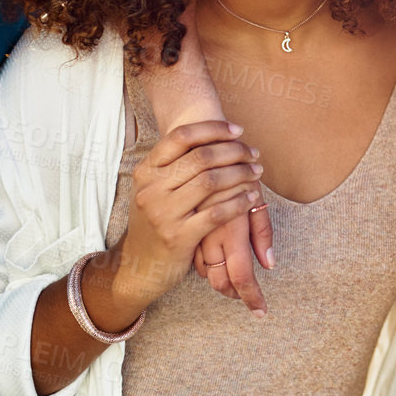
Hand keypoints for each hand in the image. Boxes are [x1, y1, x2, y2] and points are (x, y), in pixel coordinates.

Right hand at [114, 121, 262, 311]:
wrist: (139, 267)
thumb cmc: (155, 222)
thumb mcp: (154, 190)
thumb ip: (174, 166)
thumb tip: (213, 136)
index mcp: (146, 171)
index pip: (181, 136)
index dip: (213, 129)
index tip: (237, 131)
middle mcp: (151, 189)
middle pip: (201, 156)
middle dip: (234, 151)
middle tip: (253, 153)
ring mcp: (163, 213)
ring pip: (211, 181)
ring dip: (240, 174)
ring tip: (256, 172)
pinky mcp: (178, 237)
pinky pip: (216, 213)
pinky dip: (238, 202)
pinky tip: (251, 197)